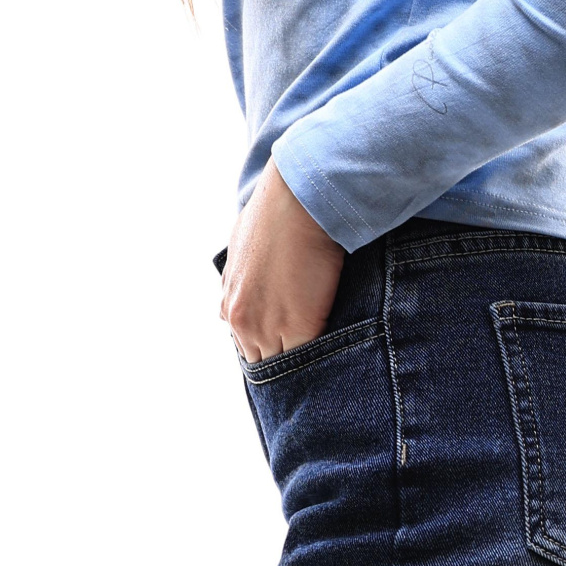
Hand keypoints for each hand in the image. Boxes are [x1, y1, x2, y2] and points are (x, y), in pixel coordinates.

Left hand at [220, 164, 345, 362]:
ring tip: (323, 362)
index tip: (287, 345)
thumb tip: (238, 296)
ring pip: (284, 365)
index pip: (247, 346)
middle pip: (262, 361)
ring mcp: (268, 329)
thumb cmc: (275, 211)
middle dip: (283, 358)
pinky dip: (322, 357)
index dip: (270, 346)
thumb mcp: (241, 246)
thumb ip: (239, 280)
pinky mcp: (298, 329)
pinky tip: (336, 353)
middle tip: (306, 358)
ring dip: (302, 363)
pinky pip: (309, 357)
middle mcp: (242, 322)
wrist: (298, 201)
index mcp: (230, 306)